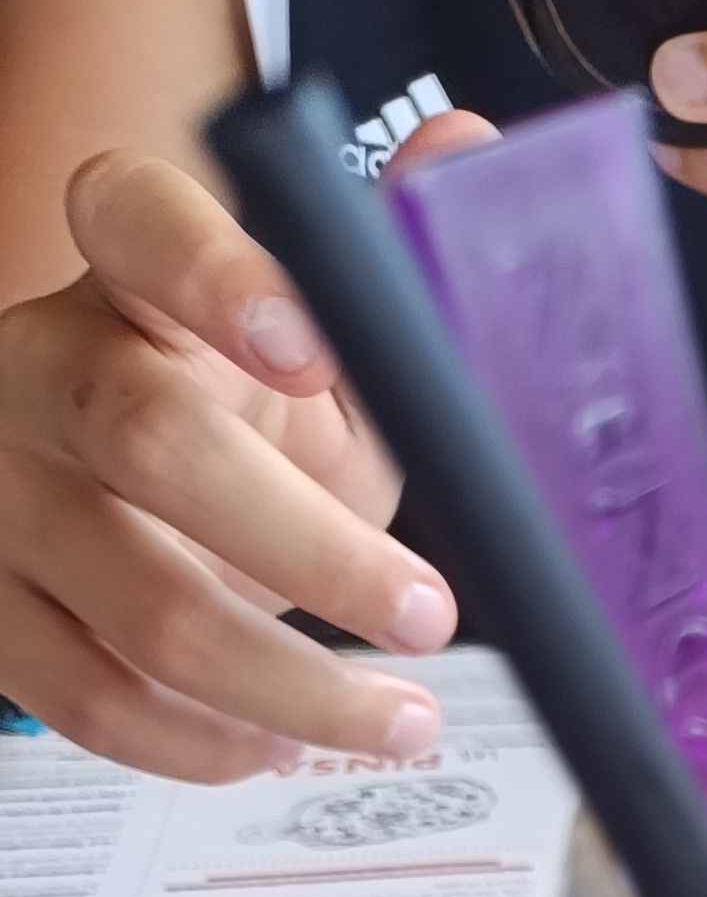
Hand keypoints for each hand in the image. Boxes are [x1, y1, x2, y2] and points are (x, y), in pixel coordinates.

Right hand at [0, 151, 458, 780]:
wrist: (120, 506)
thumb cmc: (236, 415)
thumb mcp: (317, 344)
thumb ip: (390, 257)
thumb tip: (470, 150)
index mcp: (127, 271)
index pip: (139, 223)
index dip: (215, 275)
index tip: (309, 342)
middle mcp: (44, 365)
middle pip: (149, 441)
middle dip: (310, 549)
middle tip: (429, 614)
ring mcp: (3, 492)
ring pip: (136, 604)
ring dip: (291, 687)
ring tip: (404, 721)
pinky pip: (94, 699)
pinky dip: (207, 743)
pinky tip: (281, 746)